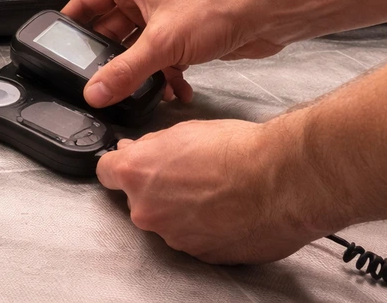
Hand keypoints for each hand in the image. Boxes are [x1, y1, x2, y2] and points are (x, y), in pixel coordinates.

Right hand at [62, 0, 284, 106]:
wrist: (265, 13)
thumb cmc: (217, 6)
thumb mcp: (162, 44)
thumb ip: (125, 71)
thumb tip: (95, 91)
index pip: (88, 0)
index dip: (71, 20)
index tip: (56, 42)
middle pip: (113, 30)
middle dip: (108, 57)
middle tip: (95, 81)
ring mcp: (167, 17)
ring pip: (140, 48)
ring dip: (141, 72)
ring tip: (136, 94)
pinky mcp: (186, 36)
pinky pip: (164, 59)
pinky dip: (166, 77)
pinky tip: (174, 93)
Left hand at [96, 119, 336, 263]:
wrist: (281, 182)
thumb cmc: (237, 151)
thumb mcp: (184, 130)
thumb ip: (150, 146)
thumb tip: (134, 150)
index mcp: (136, 174)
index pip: (105, 172)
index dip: (120, 166)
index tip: (131, 164)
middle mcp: (146, 210)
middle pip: (137, 200)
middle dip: (155, 189)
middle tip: (189, 174)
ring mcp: (172, 237)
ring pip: (167, 221)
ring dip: (182, 210)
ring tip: (216, 192)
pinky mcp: (200, 255)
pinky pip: (192, 239)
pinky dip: (204, 228)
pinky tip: (226, 210)